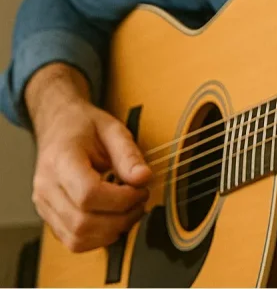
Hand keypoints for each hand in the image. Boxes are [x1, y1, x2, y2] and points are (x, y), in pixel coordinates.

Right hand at [26, 63, 150, 252]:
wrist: (58, 125)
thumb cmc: (84, 126)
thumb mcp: (112, 129)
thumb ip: (128, 154)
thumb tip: (144, 178)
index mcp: (60, 160)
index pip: (87, 194)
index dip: (121, 199)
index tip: (141, 189)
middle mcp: (46, 187)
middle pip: (82, 222)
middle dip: (121, 218)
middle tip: (141, 200)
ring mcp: (44, 205)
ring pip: (77, 238)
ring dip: (111, 232)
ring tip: (130, 210)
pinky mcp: (49, 216)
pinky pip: (73, 241)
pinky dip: (98, 237)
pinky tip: (114, 218)